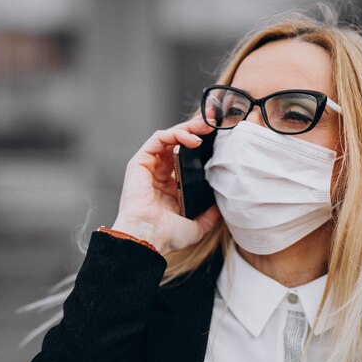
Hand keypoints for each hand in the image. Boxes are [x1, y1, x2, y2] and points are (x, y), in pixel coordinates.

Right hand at [111, 116, 220, 255]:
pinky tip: (191, 139)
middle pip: (179, 144)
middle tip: (215, 124)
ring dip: (189, 128)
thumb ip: (209, 216)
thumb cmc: (166, 235)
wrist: (148, 237)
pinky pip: (158, 138)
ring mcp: (149, 166)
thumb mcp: (196, 226)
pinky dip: (175, 133)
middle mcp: (159, 174)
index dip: (203, 148)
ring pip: (169, 137)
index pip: (187, 159)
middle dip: (197, 131)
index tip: (220, 142)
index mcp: (170, 187)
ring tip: (206, 127)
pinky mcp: (140, 161)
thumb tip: (221, 207)